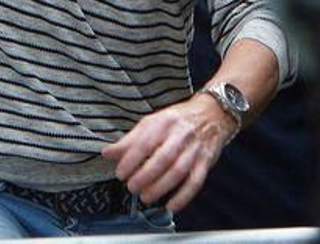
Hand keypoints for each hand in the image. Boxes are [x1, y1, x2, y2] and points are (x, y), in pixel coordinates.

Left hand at [103, 95, 235, 212]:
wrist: (212, 114)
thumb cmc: (178, 120)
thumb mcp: (152, 122)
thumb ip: (130, 140)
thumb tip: (107, 153)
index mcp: (164, 123)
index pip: (145, 142)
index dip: (130, 160)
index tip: (120, 173)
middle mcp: (180, 135)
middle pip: (163, 158)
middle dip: (145, 176)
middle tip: (132, 187)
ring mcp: (194, 149)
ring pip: (178, 171)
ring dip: (161, 187)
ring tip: (146, 197)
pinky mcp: (205, 162)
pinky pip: (195, 181)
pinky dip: (183, 196)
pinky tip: (171, 205)